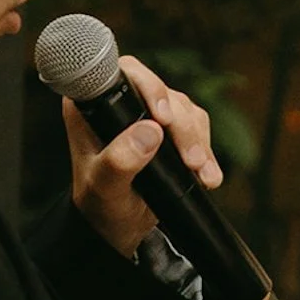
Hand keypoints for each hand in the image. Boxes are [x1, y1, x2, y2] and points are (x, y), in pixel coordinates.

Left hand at [63, 56, 221, 258]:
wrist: (117, 226)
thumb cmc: (101, 203)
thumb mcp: (104, 187)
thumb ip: (120, 161)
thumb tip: (150, 132)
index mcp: (93, 106)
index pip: (124, 74)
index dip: (148, 85)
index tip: (162, 116)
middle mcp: (121, 102)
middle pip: (163, 94)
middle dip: (182, 127)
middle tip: (190, 161)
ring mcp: (147, 113)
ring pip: (185, 110)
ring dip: (197, 141)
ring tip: (200, 172)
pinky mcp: (170, 128)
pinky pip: (197, 127)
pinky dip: (205, 151)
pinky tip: (207, 175)